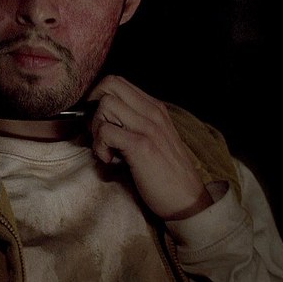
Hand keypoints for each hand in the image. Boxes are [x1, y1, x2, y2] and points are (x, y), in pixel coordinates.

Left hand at [86, 75, 212, 220]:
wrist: (188, 200)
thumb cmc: (165, 172)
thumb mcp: (154, 138)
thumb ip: (133, 122)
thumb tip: (99, 115)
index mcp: (154, 108)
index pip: (117, 81)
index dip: (98, 97)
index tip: (99, 121)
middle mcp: (152, 113)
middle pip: (108, 85)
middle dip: (94, 107)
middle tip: (99, 133)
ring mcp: (148, 127)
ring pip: (104, 105)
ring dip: (96, 128)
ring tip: (106, 148)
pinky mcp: (141, 146)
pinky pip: (106, 131)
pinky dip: (100, 147)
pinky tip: (109, 160)